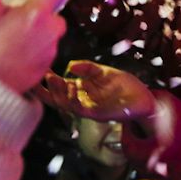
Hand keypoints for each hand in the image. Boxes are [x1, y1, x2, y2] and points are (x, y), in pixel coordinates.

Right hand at [0, 0, 81, 93]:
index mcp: (36, 13)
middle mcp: (50, 30)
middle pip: (50, 10)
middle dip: (36, 9)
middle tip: (10, 19)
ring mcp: (51, 49)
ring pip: (48, 29)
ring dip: (35, 28)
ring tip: (9, 38)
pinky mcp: (48, 64)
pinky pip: (45, 46)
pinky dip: (34, 44)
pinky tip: (14, 51)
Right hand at [37, 60, 156, 121]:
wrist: (142, 98)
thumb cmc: (123, 85)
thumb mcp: (103, 72)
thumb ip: (88, 67)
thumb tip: (70, 65)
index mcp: (80, 89)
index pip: (58, 86)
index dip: (47, 80)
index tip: (37, 69)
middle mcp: (81, 100)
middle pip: (57, 98)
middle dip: (46, 88)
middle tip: (38, 76)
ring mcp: (88, 108)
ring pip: (66, 104)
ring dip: (57, 93)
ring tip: (52, 78)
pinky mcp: (98, 114)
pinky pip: (81, 109)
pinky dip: (74, 100)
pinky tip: (71, 88)